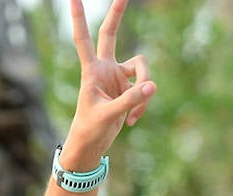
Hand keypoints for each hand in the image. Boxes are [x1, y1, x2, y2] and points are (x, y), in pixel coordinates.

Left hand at [62, 0, 155, 166]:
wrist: (91, 145)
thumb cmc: (90, 130)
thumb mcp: (108, 116)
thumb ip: (130, 101)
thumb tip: (152, 86)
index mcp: (91, 71)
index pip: (83, 39)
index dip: (79, 19)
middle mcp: (104, 68)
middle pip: (111, 33)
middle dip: (117, 13)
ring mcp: (117, 76)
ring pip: (142, 68)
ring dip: (144, 90)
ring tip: (133, 115)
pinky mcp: (129, 88)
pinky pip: (145, 89)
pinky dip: (143, 104)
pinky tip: (132, 121)